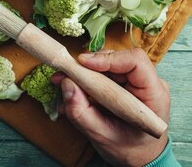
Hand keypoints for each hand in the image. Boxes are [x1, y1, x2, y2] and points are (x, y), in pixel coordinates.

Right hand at [51, 49, 169, 166]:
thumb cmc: (129, 149)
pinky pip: (102, 72)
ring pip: (106, 63)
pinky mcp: (122, 82)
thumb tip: (66, 84)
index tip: (82, 63)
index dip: (107, 58)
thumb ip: (82, 113)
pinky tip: (71, 88)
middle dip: (87, 66)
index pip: (135, 61)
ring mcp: (135, 81)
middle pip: (116, 59)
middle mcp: (146, 82)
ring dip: (82, 71)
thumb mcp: (103, 136)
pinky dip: (84, 77)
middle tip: (63, 75)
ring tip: (63, 82)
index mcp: (153, 94)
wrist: (139, 156)